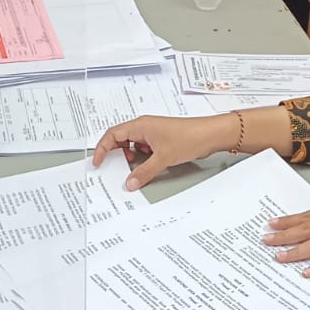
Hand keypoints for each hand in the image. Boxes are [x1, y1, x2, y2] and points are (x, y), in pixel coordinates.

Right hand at [91, 114, 234, 191]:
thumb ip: (144, 172)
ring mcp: (153, 134)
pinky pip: (144, 150)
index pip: (112, 134)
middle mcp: (144, 128)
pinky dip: (142, 160)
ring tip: (133, 171)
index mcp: (140, 126)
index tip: (98, 162)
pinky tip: (146, 168)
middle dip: (115, 156)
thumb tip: (130, 183)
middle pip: (120, 140)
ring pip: (133, 147)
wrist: (210, 135)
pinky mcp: (161, 141)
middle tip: (112, 170)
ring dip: (131, 159)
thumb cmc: (189, 137)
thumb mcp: (163, 158)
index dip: (102, 148)